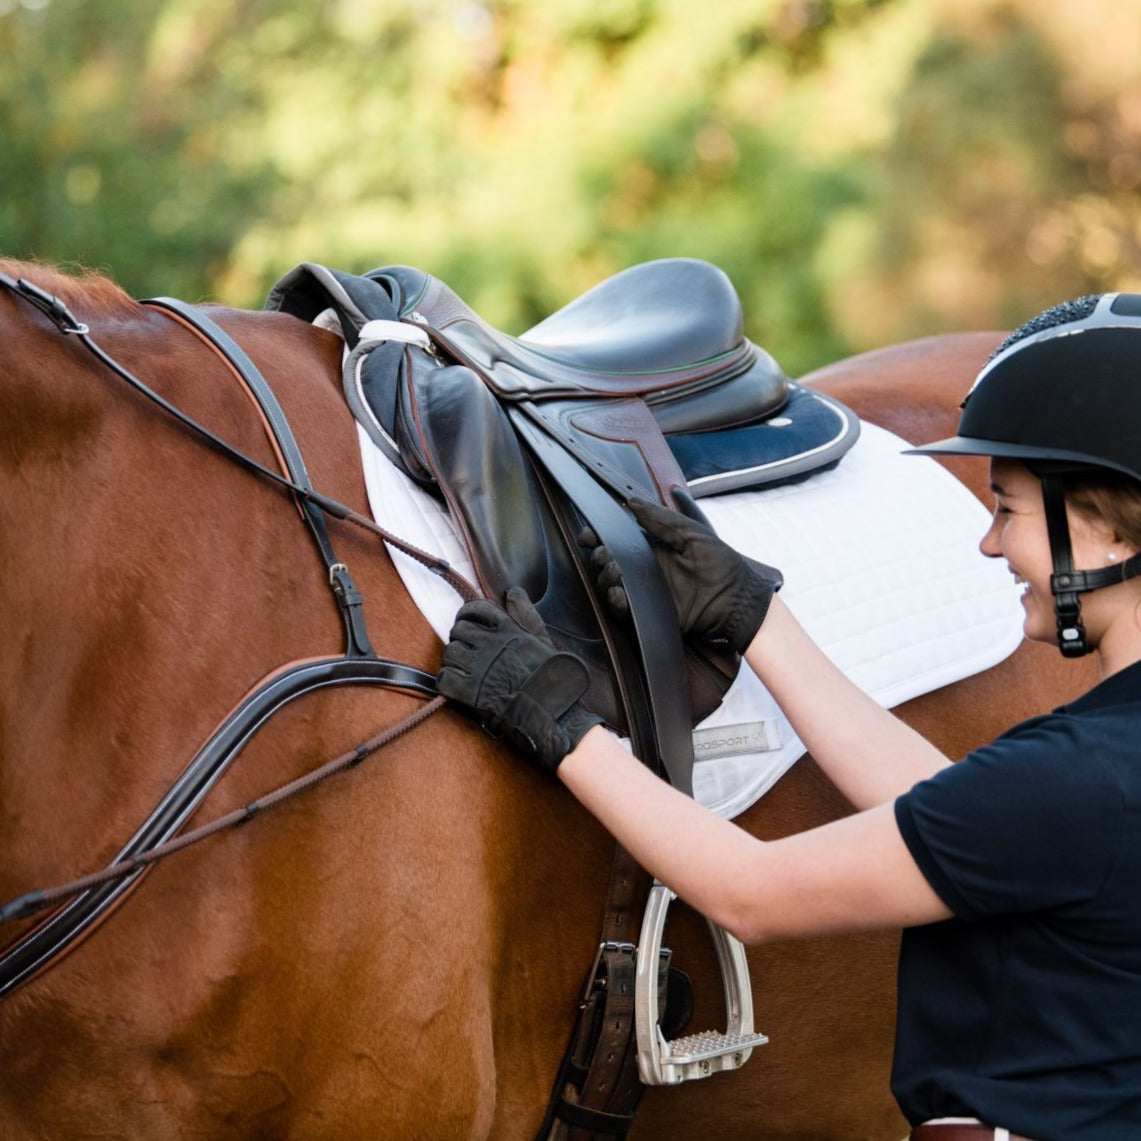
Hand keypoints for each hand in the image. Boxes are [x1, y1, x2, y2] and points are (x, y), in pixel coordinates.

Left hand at [437, 586, 603, 773]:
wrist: (551, 710)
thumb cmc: (550, 675)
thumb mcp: (542, 638)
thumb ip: (525, 613)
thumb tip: (512, 592)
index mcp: (508, 629)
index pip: (476, 609)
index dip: (466, 615)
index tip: (466, 623)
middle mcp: (491, 643)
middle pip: (458, 630)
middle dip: (460, 640)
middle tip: (468, 653)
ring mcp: (480, 667)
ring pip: (450, 653)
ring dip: (453, 662)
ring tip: (464, 671)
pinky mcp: (470, 691)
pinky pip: (444, 679)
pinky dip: (446, 682)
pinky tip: (456, 687)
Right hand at [583, 488, 782, 653]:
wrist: (737, 600)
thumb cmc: (721, 562)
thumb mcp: (694, 532)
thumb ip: (663, 518)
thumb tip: (630, 502)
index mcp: (654, 545)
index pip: (619, 537)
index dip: (600, 535)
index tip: (589, 533)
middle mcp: (646, 567)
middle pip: (609, 560)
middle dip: (600, 555)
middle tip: (604, 554)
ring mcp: (646, 590)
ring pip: (611, 583)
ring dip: (606, 576)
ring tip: (614, 571)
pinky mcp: (649, 612)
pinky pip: (623, 608)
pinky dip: (615, 601)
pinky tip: (618, 593)